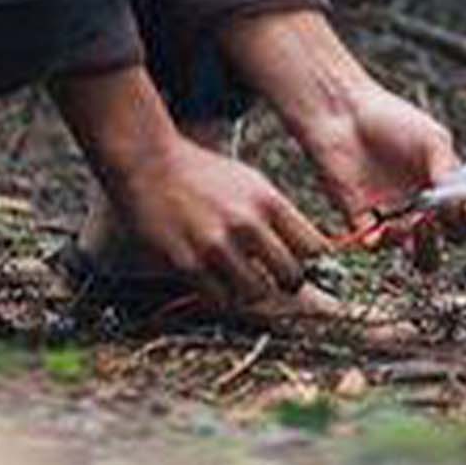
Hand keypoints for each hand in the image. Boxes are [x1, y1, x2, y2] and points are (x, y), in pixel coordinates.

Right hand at [107, 137, 325, 308]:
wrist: (151, 166)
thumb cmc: (205, 175)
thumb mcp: (251, 182)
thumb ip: (277, 214)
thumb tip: (308, 247)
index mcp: (269, 201)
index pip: (314, 247)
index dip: (313, 262)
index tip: (304, 263)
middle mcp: (248, 224)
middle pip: (291, 276)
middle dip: (289, 283)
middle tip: (278, 281)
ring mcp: (218, 246)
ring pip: (257, 293)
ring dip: (255, 292)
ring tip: (249, 283)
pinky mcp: (188, 264)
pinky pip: (220, 298)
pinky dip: (224, 296)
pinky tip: (220, 284)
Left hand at [218, 10, 465, 263]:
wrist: (343, 115)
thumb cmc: (390, 118)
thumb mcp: (432, 138)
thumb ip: (448, 169)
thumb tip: (462, 198)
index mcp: (442, 183)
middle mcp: (421, 202)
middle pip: (446, 236)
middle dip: (450, 232)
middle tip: (440, 216)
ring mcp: (393, 213)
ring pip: (413, 246)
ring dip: (419, 240)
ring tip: (414, 221)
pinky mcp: (363, 219)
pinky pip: (375, 243)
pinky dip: (381, 242)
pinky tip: (383, 228)